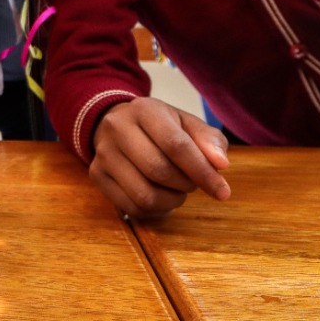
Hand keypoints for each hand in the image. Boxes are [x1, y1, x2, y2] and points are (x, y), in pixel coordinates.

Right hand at [91, 97, 230, 219]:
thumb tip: (221, 165)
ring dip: (171, 200)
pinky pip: (131, 207)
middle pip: (159, 170)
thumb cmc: (160, 126)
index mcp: (144, 109)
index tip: (223, 191)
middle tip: (192, 183)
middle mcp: (118, 128)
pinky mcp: (96, 175)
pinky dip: (155, 210)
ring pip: (144, 194)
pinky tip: (162, 198)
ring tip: (177, 190)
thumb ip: (209, 140)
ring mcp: (103, 153)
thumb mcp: (186, 123)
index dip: (202, 171)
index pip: (175, 145)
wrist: (116, 123)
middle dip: (186, 184)